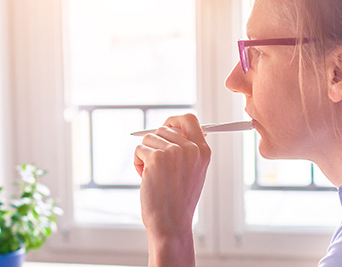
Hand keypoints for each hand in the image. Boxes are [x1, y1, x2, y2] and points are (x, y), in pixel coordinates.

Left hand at [134, 114, 210, 265]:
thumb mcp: (192, 172)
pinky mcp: (156, 157)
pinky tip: (146, 179)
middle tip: (158, 167)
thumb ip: (187, 149)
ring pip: (148, 139)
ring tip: (154, 176)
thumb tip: (172, 128)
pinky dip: (138, 164)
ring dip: (145, 156)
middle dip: (155, 145)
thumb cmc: (178, 200)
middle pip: (163, 129)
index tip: (165, 126)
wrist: (171, 223)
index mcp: (203, 151)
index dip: (174, 121)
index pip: (189, 119)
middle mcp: (191, 148)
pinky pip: (139, 150)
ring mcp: (174, 152)